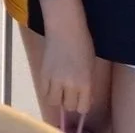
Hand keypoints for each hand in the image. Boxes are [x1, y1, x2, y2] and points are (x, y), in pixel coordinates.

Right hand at [36, 1, 95, 121]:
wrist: (65, 28)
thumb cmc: (83, 44)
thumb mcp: (91, 66)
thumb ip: (88, 84)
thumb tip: (85, 99)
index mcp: (85, 82)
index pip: (83, 107)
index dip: (83, 105)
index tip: (82, 100)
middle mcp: (69, 84)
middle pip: (68, 106)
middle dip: (70, 102)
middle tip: (71, 93)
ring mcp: (54, 80)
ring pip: (54, 102)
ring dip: (58, 99)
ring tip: (60, 90)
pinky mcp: (43, 74)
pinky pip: (43, 93)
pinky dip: (48, 92)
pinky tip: (52, 85)